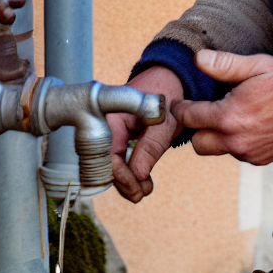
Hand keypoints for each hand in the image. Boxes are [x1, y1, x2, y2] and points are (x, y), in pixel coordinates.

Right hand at [107, 66, 183, 202]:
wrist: (168, 79)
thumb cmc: (166, 95)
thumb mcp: (165, 121)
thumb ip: (152, 146)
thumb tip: (138, 175)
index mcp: (111, 116)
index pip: (107, 156)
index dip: (122, 177)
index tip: (138, 189)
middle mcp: (104, 124)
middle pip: (105, 163)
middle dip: (123, 182)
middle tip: (143, 193)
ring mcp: (108, 130)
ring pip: (109, 164)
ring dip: (125, 180)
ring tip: (145, 189)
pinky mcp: (116, 136)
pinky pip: (115, 158)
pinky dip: (127, 171)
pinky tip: (142, 181)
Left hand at [172, 50, 272, 164]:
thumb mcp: (258, 66)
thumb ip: (225, 64)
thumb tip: (198, 59)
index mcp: (229, 116)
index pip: (189, 117)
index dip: (182, 108)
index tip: (181, 103)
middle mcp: (235, 140)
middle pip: (198, 143)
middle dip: (197, 128)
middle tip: (206, 111)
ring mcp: (248, 153)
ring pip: (218, 149)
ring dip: (218, 136)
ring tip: (232, 115)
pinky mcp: (260, 160)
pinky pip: (237, 153)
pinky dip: (237, 142)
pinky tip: (249, 125)